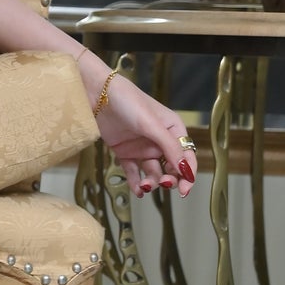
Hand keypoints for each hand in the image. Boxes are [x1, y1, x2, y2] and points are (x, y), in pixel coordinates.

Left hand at [94, 71, 197, 199]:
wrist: (96, 94)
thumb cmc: (128, 101)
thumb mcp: (152, 124)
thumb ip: (169, 147)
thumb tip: (186, 170)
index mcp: (172, 129)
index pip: (186, 155)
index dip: (188, 173)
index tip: (184, 188)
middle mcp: (159, 139)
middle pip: (171, 167)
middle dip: (170, 179)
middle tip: (164, 184)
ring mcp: (142, 146)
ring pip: (153, 172)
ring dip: (152, 182)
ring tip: (145, 186)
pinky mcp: (125, 152)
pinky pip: (134, 172)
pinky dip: (136, 183)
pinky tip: (138, 191)